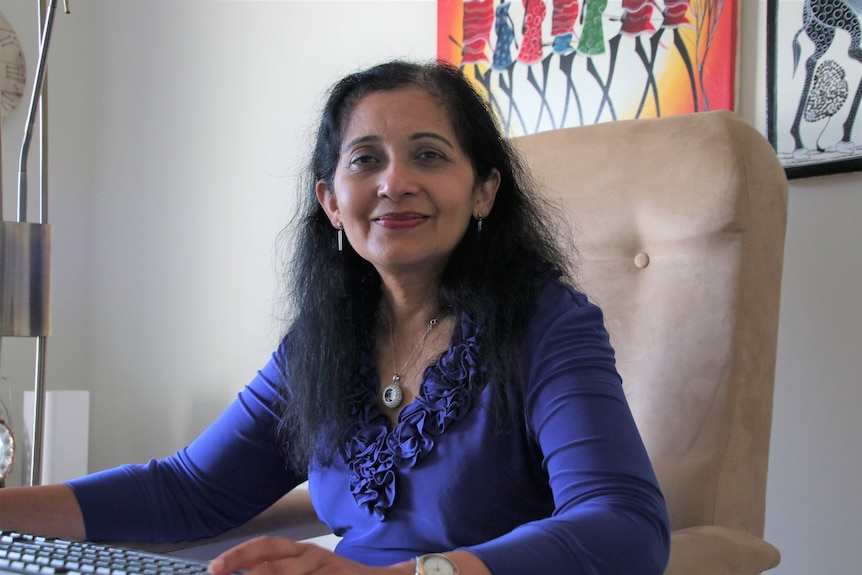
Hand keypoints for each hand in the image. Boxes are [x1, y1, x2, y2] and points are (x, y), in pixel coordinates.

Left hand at [207, 536, 407, 574]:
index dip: (239, 556)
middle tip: (220, 573)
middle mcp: (313, 558)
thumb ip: (280, 568)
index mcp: (303, 552)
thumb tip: (248, 571)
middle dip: (246, 571)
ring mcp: (327, 572)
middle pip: (273, 565)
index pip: (266, 547)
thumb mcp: (309, 568)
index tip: (215, 568)